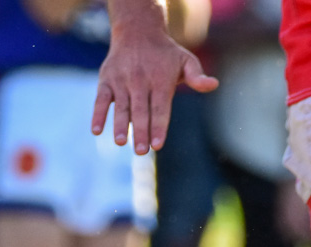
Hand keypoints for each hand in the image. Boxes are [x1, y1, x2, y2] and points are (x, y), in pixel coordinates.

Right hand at [92, 20, 215, 152]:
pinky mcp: (106, 81)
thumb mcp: (186, 60)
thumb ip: (197, 76)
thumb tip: (213, 85)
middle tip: (141, 151)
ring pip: (121, 106)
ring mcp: (121, 81)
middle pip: (141, 111)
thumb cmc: (165, 54)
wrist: (138, 31)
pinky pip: (101, 100)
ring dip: (120, 125)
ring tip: (121, 142)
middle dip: (140, 131)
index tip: (157, 144)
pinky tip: (97, 131)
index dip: (159, 126)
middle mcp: (140, 80)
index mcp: (160, 79)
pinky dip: (98, 115)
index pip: (160, 108)